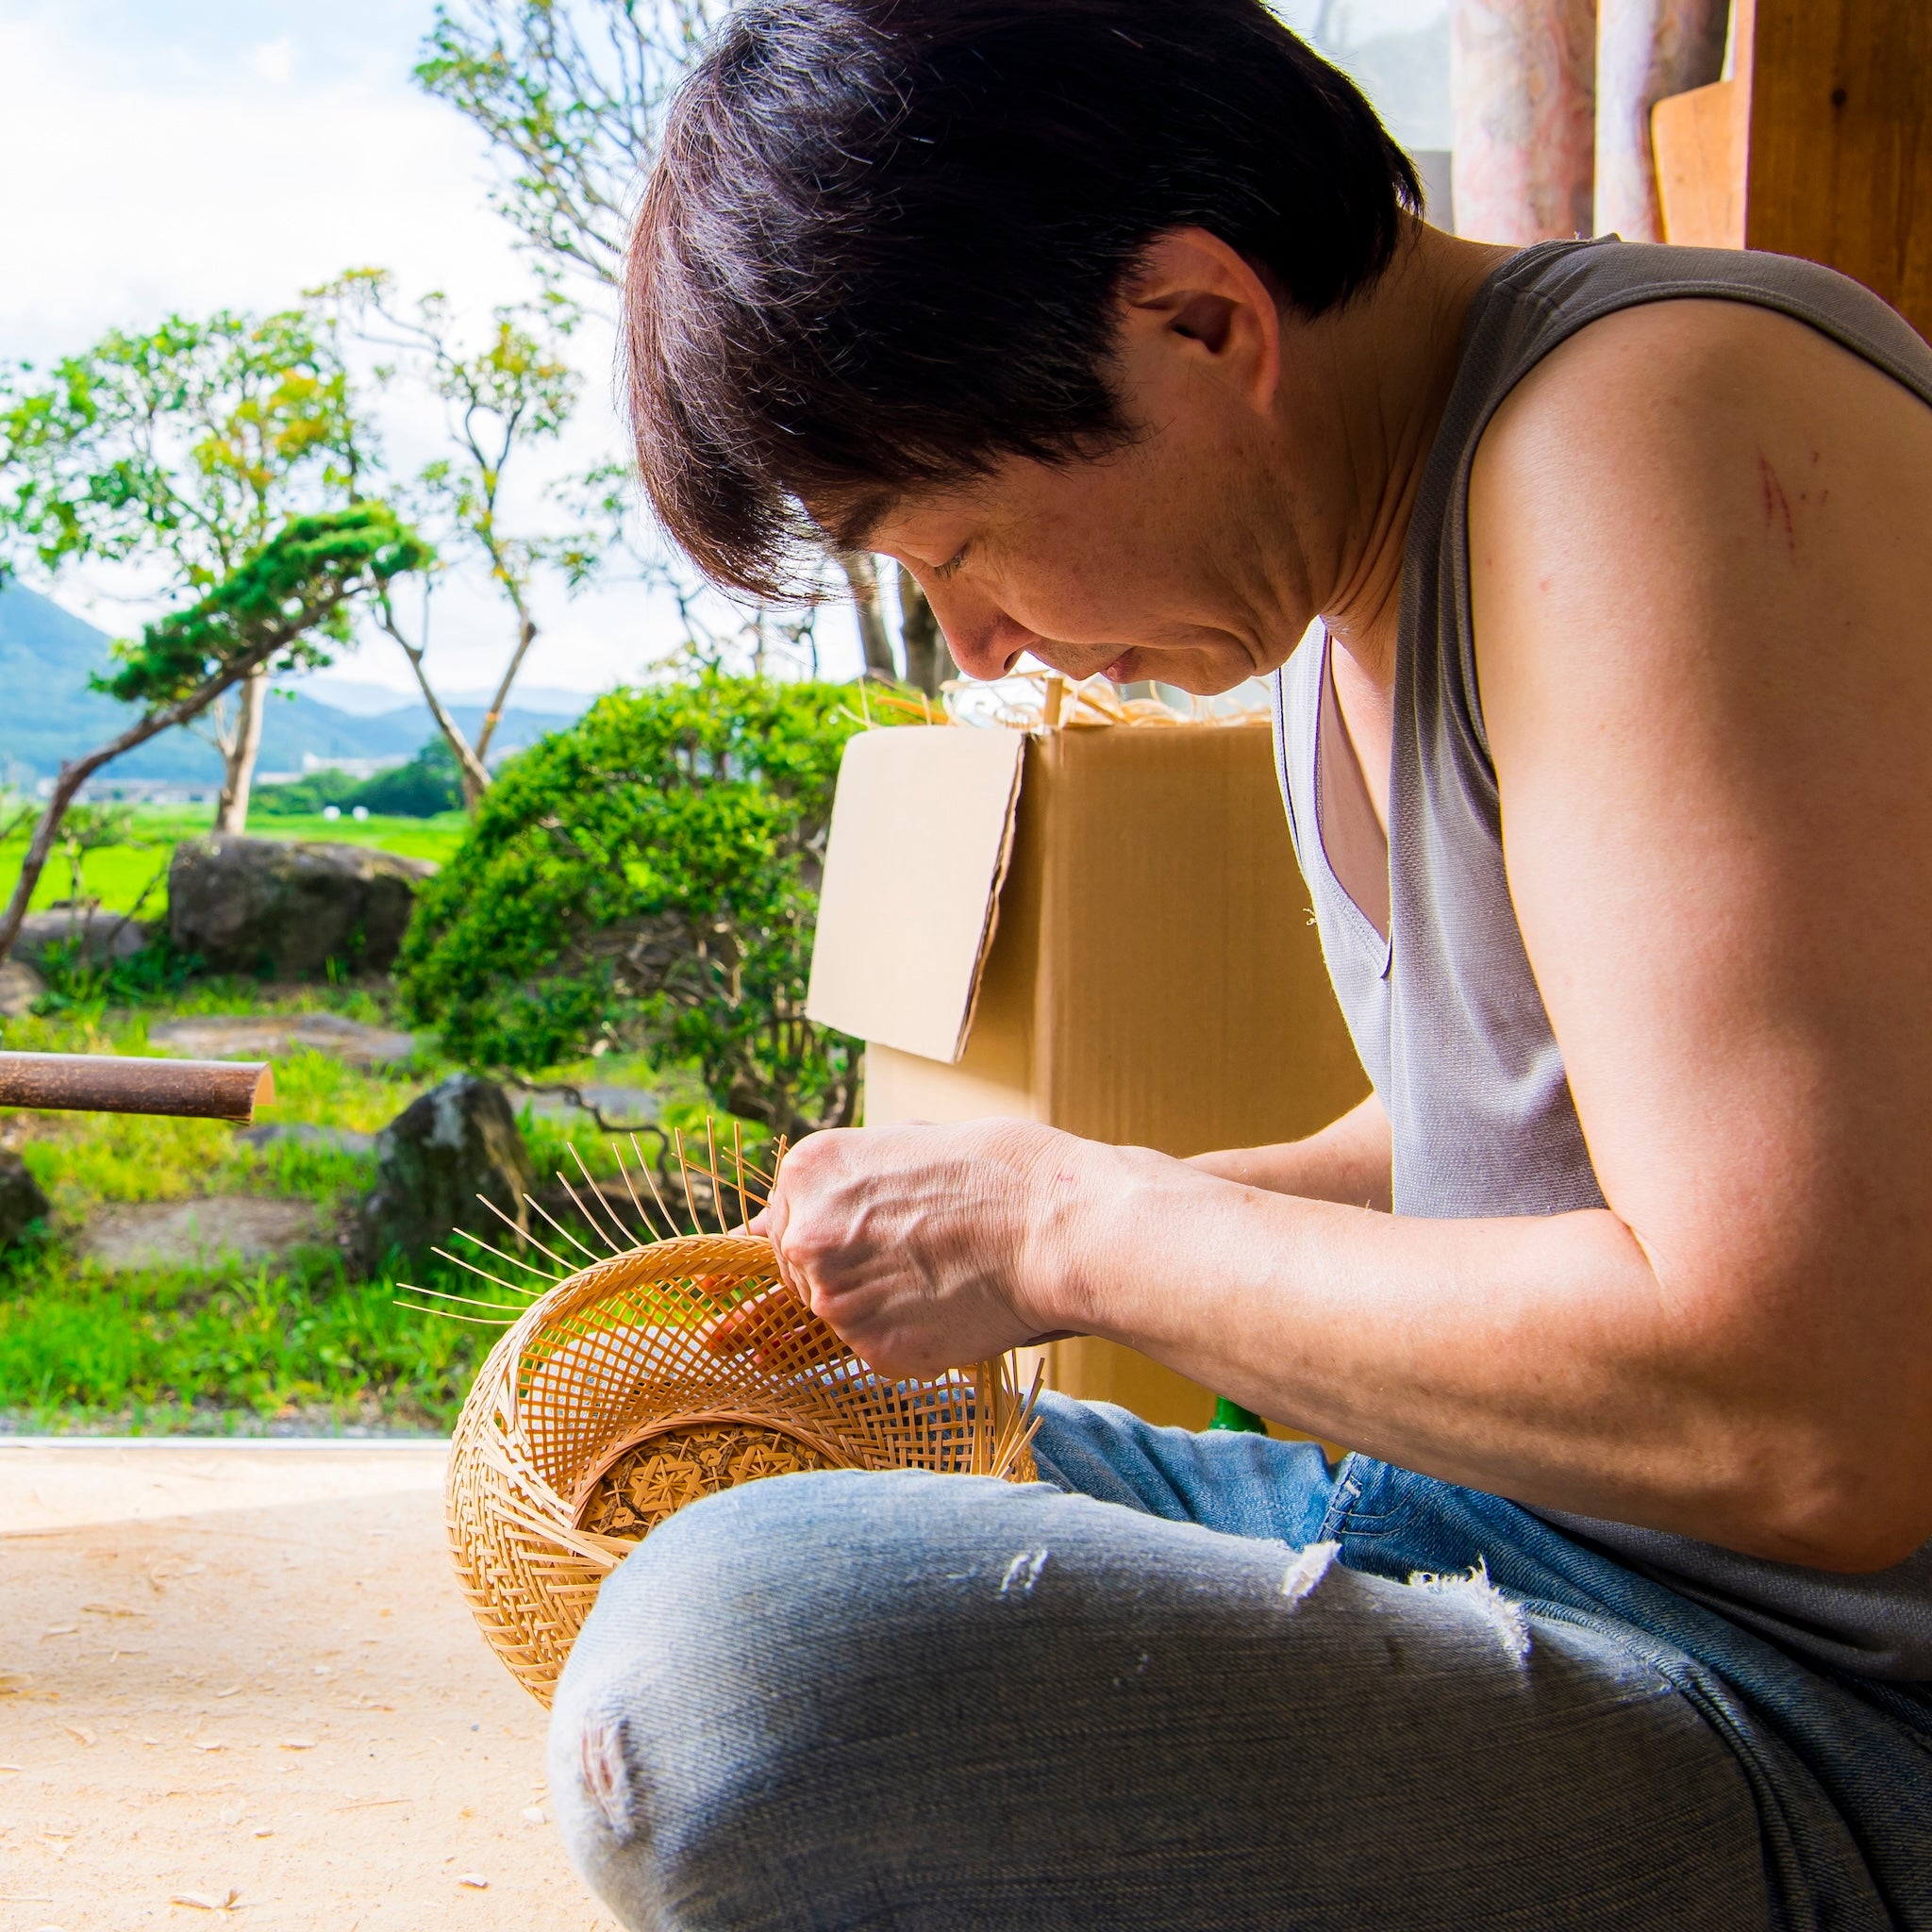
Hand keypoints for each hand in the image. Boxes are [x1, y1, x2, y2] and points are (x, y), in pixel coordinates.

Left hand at [751, 1118, 1083, 1377]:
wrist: (1055, 1223)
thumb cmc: (996, 1172)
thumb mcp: (904, 1146)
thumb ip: (837, 1184)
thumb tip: (763, 1222)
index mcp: (808, 1172)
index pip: (785, 1221)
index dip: (838, 1233)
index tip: (880, 1233)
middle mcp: (806, 1236)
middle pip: (805, 1273)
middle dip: (854, 1271)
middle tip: (922, 1255)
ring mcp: (835, 1298)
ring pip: (843, 1315)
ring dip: (883, 1306)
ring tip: (946, 1275)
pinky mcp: (873, 1350)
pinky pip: (878, 1351)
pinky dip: (912, 1338)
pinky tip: (955, 1305)